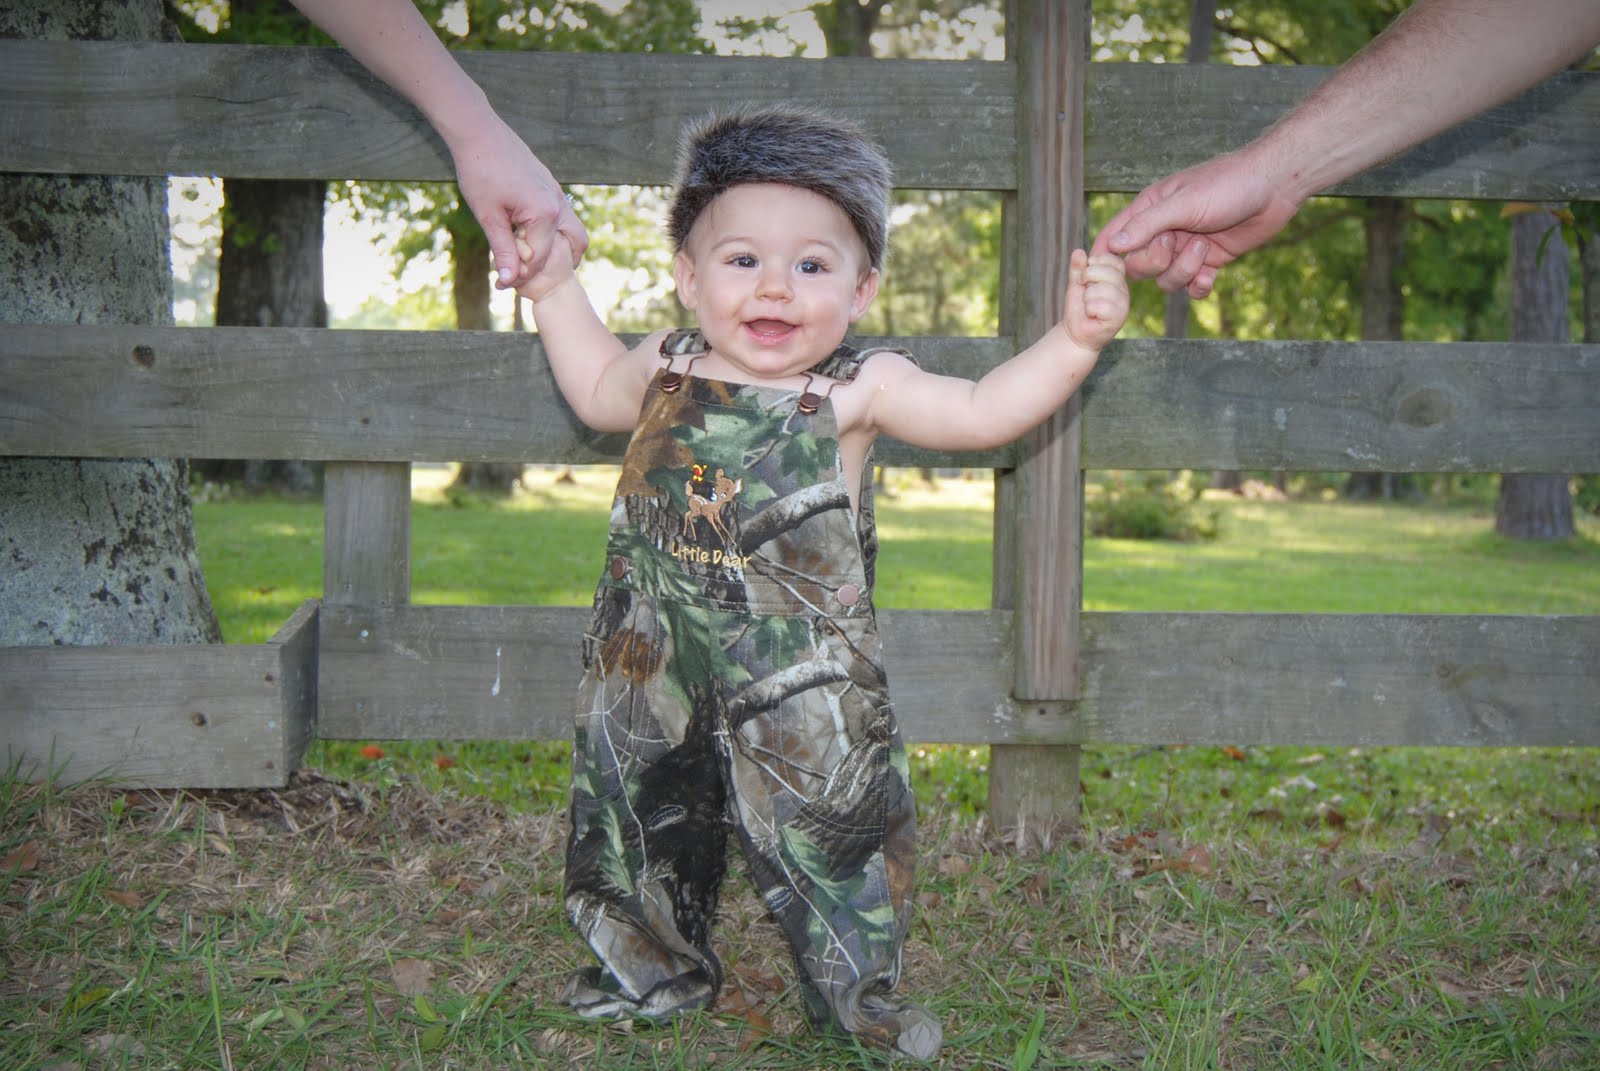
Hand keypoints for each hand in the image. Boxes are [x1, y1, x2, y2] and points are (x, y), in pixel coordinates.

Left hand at [448, 114, 587, 289]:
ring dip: (556, 248)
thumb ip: (503, 250)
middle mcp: (558, 204)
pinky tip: (525, 234)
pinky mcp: (550, 186)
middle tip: (532, 277)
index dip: (519, 276)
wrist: (479, 131)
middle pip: (576, 246)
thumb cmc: (479, 171)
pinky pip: (561, 216)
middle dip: (558, 266)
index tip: (501, 285)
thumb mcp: (489, 216)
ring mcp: (557, 193)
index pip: (539, 258)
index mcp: (545, 213)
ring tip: (529, 258)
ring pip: (571, 230)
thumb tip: (508, 280)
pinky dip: (551, 232)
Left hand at [1062, 249, 1129, 350]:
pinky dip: (1089, 309)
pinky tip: (1091, 315)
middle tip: (1084, 291)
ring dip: (1087, 297)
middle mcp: (1124, 290)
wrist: (1075, 334)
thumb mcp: (1076, 284)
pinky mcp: (1118, 318)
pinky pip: (1100, 305)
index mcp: (1117, 279)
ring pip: (1103, 289)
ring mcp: (1123, 305)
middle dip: (1088, 277)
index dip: (1096, 262)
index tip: (1085, 274)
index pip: (1114, 260)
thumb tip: (1078, 252)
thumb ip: (1077, 268)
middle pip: (1108, 271)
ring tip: (1088, 306)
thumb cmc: (1078, 309)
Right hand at [1090, 150, 1302, 298]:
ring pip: (1166, 280)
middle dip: (1157, 262)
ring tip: (1205, 247)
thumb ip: (1147, 225)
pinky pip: (1192, 287)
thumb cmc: (1227, 185)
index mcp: (1150, 211)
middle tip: (1176, 243)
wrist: (1274, 187)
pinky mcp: (1209, 262)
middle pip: (1139, 267)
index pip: (1114, 237)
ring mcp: (1186, 249)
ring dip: (1184, 270)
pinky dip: (1199, 285)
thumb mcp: (1183, 203)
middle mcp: (1165, 232)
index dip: (1106, 256)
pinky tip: (1211, 274)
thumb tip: (1111, 247)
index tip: (1104, 271)